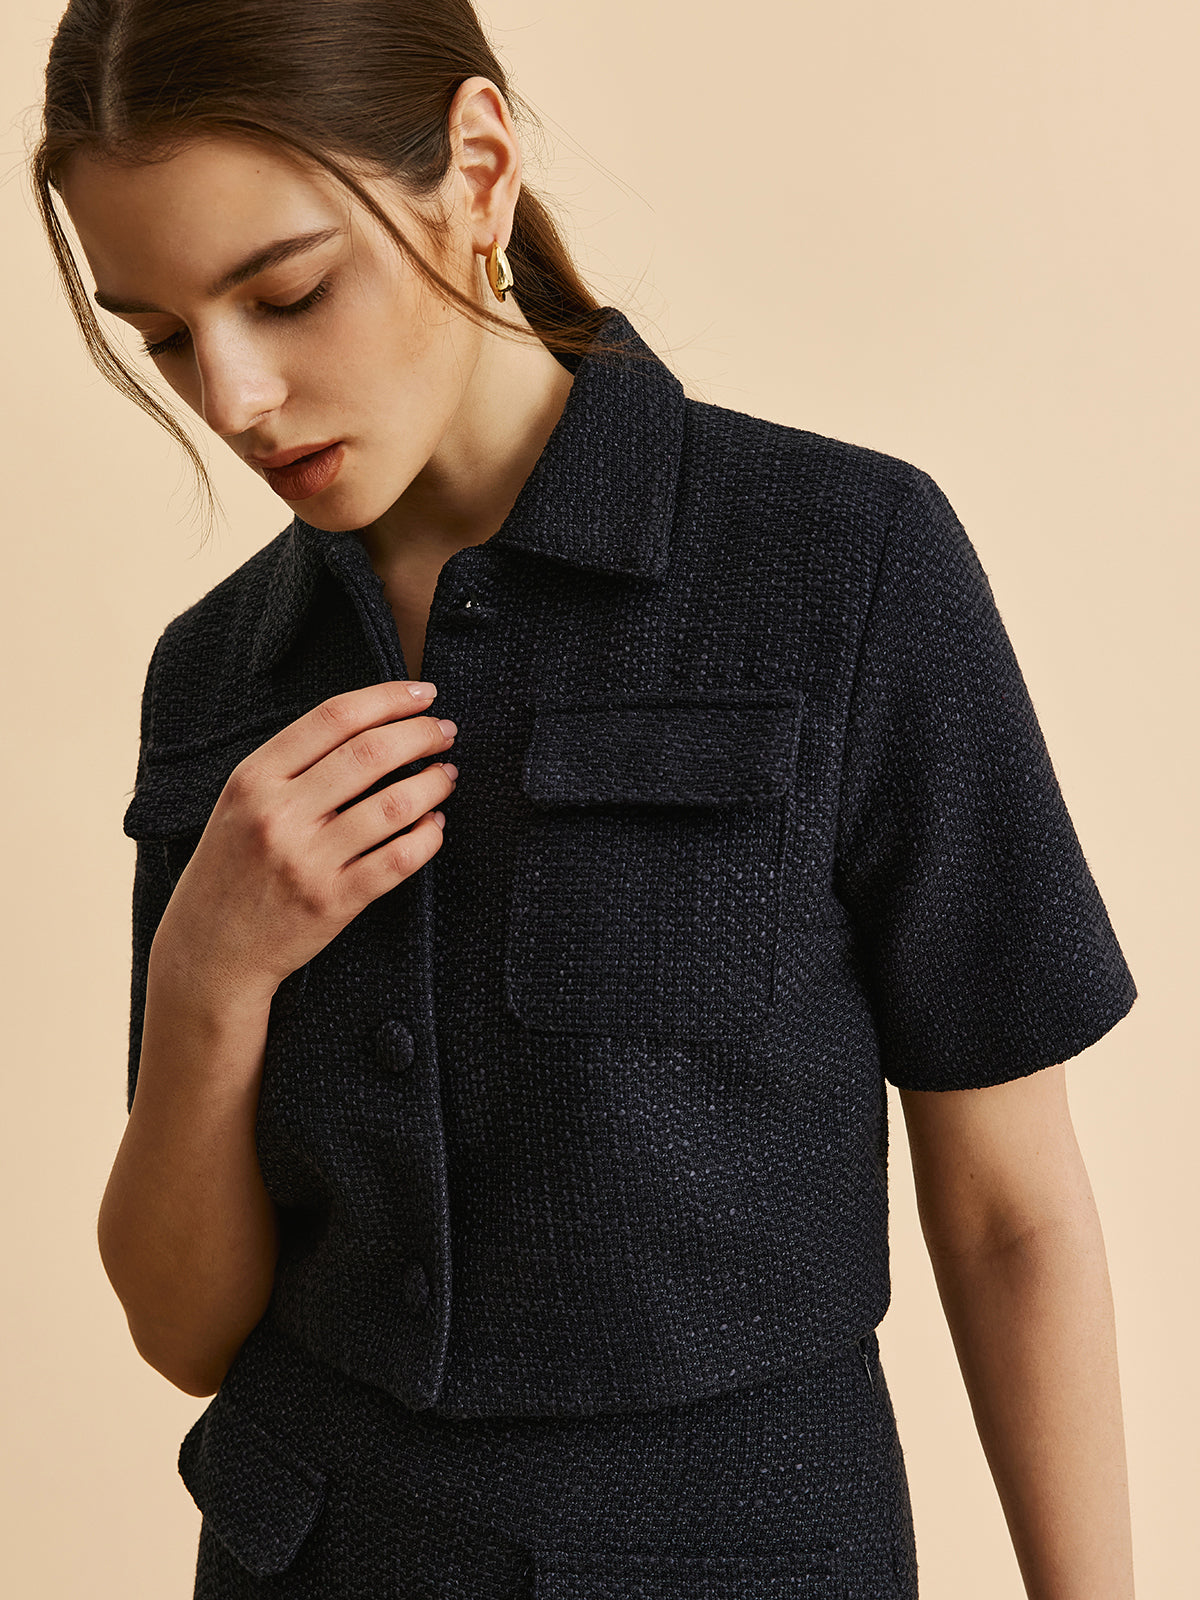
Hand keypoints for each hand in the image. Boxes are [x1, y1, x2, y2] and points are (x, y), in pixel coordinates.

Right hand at [152, 681, 457, 1000]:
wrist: (207, 950)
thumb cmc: (231, 868)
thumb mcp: (240, 803)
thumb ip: (293, 765)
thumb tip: (372, 726)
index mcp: (253, 779)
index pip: (334, 717)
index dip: (389, 698)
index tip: (424, 694)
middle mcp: (279, 814)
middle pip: (371, 753)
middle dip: (421, 734)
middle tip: (446, 731)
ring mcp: (307, 861)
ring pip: (394, 805)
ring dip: (433, 783)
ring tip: (447, 775)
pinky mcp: (333, 903)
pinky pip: (399, 859)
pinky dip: (428, 836)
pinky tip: (435, 825)